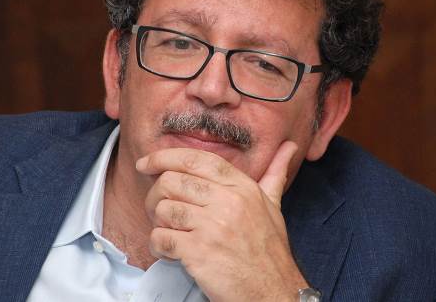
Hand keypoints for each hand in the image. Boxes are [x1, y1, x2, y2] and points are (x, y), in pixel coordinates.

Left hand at [135, 141, 308, 301]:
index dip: (164, 157)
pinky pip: (161, 238)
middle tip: (157, 209)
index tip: (146, 164)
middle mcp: (228, 201)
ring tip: (168, 233)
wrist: (273, 292)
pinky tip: (168, 252)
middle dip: (155, 194)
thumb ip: (274, 175)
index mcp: (243, 187)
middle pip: (172, 180)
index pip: (196, 159)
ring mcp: (213, 226)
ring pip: (163, 209)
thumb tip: (289, 147)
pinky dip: (157, 246)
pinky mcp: (199, 252)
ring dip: (156, 222)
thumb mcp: (273, 207)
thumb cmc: (269, 253)